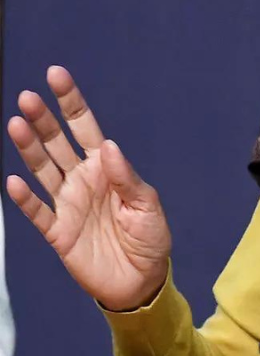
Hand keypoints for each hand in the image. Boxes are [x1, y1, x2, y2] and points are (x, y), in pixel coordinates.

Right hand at [5, 66, 171, 311]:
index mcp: (106, 168)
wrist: (141, 279)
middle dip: (44, 120)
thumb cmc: (150, 237)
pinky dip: (24, 198)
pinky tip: (13, 181)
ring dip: (29, 149)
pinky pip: (37, 212)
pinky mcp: (58, 232)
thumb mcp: (147, 204)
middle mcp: (82, 180)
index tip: (55, 75)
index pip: (84, 127)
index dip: (70, 102)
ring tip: (17, 124)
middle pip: (57, 143)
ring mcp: (67, 204)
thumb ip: (126, 176)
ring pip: (42, 170)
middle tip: (28, 98)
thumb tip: (108, 146)